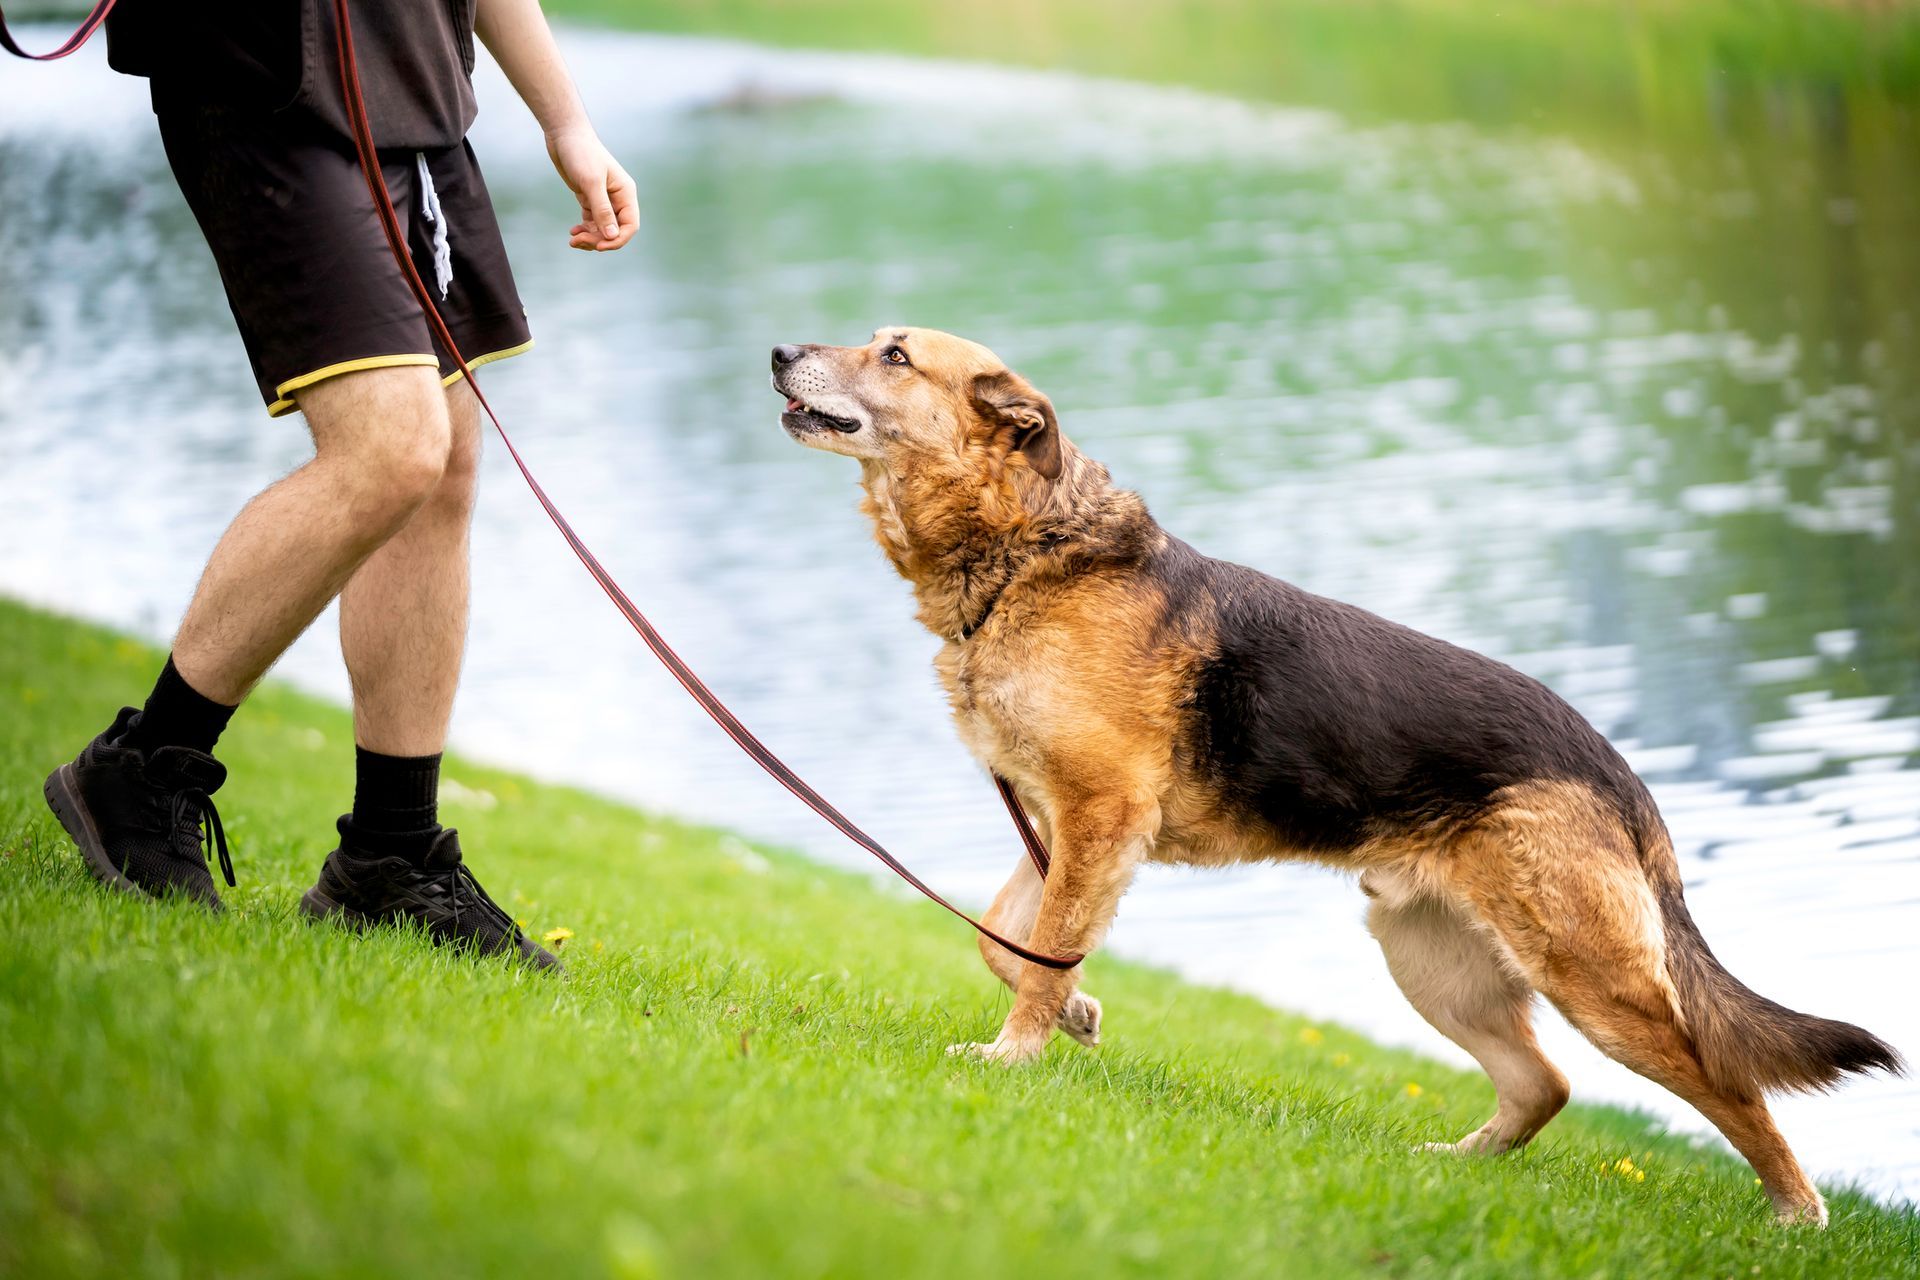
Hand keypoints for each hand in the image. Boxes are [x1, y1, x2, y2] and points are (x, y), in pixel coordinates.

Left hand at [545, 125, 637, 251]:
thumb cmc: (581, 153)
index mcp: (626, 193)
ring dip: (590, 237)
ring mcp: (604, 199)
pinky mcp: (590, 198)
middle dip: (598, 240)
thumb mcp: (591, 182)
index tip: (598, 246)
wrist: (564, 135)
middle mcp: (618, 198)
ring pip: (603, 229)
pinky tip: (573, 231)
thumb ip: (602, 210)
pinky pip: (592, 222)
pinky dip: (584, 229)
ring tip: (573, 239)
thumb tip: (612, 236)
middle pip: (615, 230)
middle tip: (577, 240)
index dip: (617, 240)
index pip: (630, 226)